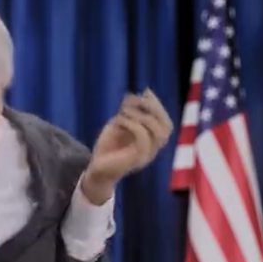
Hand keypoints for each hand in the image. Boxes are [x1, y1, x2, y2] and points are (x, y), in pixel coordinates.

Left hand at [81, 89, 173, 204]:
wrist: (95, 169)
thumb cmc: (108, 147)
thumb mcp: (119, 125)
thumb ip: (130, 112)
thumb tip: (138, 94)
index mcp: (152, 142)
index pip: (166, 123)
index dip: (158, 106)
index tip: (145, 92)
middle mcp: (153, 149)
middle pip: (166, 127)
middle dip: (154, 108)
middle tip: (136, 99)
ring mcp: (146, 155)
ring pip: (157, 132)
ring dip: (142, 116)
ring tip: (124, 110)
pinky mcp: (136, 159)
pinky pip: (143, 139)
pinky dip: (133, 124)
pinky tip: (120, 119)